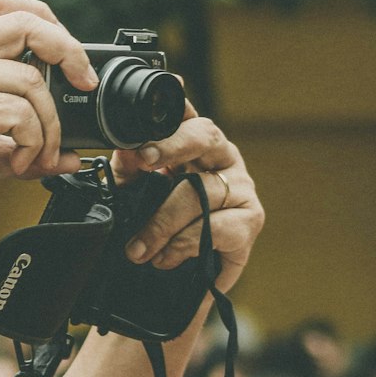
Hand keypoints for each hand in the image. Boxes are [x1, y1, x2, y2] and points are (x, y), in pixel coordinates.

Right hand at [0, 0, 96, 198]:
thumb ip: (13, 146)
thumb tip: (68, 160)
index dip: (44, 18)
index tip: (67, 57)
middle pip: (25, 23)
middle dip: (69, 51)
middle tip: (82, 85)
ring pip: (28, 81)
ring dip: (49, 125)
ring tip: (37, 156)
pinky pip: (14, 115)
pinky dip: (32, 142)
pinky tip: (21, 163)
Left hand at [110, 101, 262, 290]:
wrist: (182, 277)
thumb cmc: (163, 222)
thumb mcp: (138, 191)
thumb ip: (130, 169)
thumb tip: (125, 150)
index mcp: (194, 144)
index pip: (186, 114)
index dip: (175, 105)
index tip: (163, 99)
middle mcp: (222, 157)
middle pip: (204, 135)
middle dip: (171, 145)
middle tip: (143, 161)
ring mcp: (241, 187)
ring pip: (201, 192)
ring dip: (162, 223)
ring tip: (138, 248)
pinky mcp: (250, 222)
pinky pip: (218, 226)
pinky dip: (186, 244)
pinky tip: (167, 257)